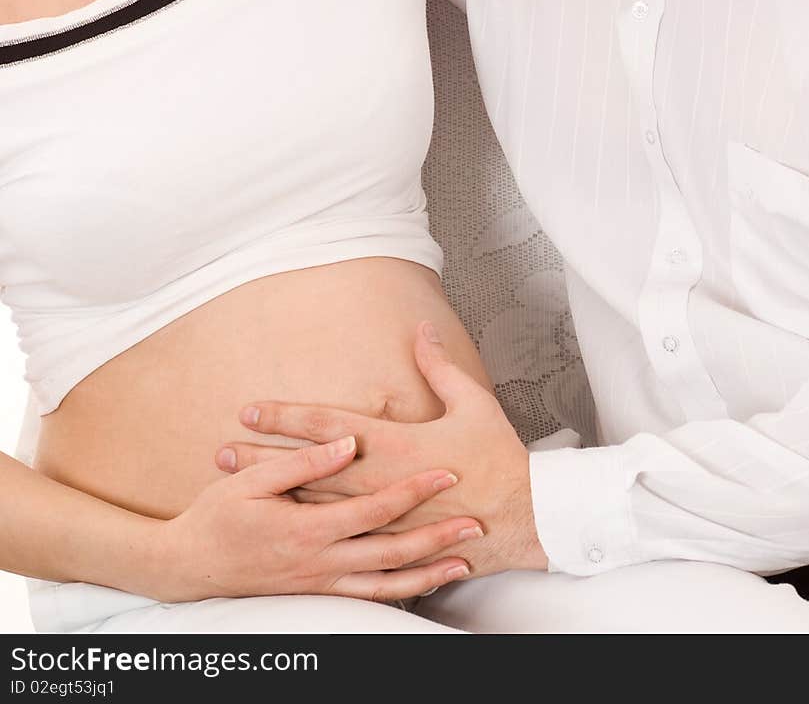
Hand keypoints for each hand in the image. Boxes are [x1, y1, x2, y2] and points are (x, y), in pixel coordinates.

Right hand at [154, 435, 480, 601]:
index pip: (373, 509)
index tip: (446, 473)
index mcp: (307, 529)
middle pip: (391, 552)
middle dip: (436, 538)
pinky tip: (423, 584)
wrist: (189, 567)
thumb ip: (305, 463)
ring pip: (386, 584)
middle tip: (473, 523)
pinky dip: (401, 593)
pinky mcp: (319, 593)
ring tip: (462, 562)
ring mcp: (321, 583)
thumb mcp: (253, 482)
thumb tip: (347, 442)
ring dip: (428, 574)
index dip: (412, 490)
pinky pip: (369, 599)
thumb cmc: (218, 518)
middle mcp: (320, 562)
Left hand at [217, 322, 548, 577]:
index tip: (252, 408)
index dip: (287, 417)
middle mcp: (381, 483)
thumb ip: (439, 367)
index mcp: (397, 445)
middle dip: (262, 458)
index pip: (328, 427)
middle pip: (307, 469)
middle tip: (221, 450)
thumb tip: (421, 330)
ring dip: (272, 492)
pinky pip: (339, 537)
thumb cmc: (498, 458)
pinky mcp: (390, 540)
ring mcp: (382, 517)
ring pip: (314, 505)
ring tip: (234, 485)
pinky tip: (279, 523)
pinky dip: (305, 527)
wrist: (525, 516)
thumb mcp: (472, 403)